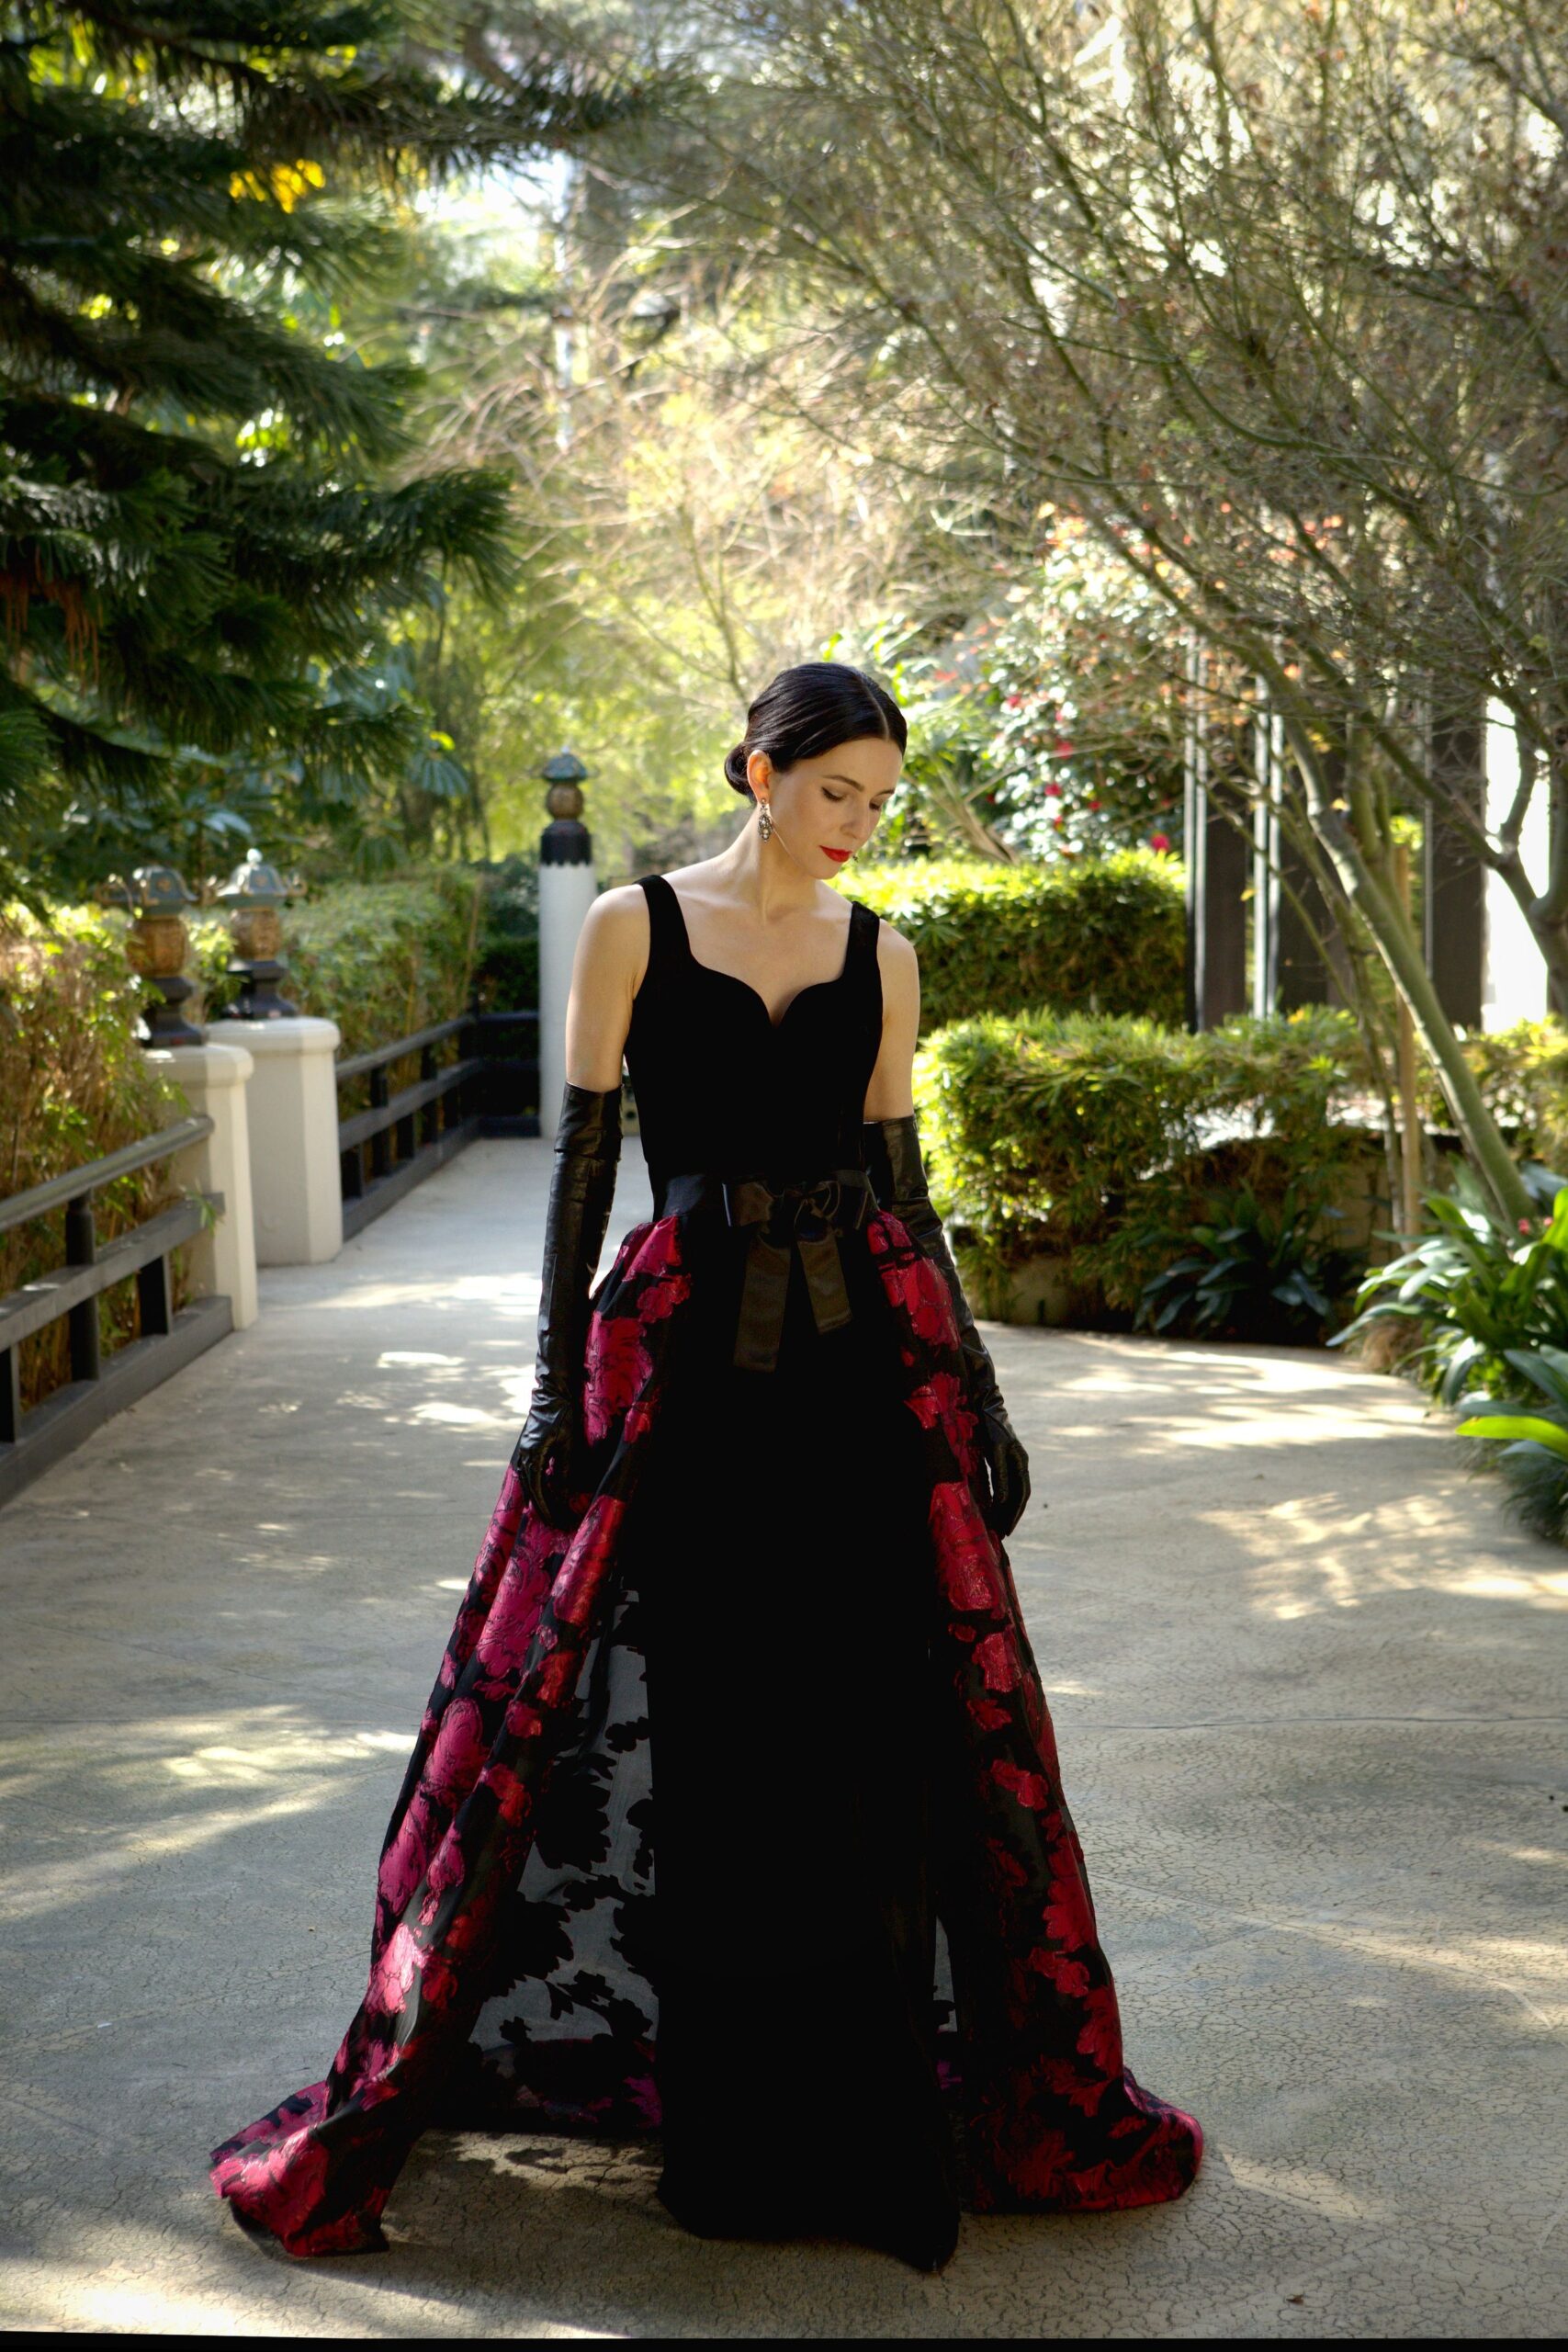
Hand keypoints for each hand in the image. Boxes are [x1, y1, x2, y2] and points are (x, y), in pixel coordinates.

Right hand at [514, 1380, 578, 1527]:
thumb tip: (565, 1494)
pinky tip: (538, 1498)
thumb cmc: (563, 1417)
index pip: (540, 1493)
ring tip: (550, 1516)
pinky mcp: (524, 1452)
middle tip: (558, 1525)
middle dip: (545, 1510)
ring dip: (539, 1502)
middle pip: (532, 1494)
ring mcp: (521, 1456)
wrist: (550, 1395)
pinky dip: (534, 1490)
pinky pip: (527, 1477)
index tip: (560, 1522)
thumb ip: (565, 1470)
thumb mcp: (568, 1444)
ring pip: (528, 1487)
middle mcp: (522, 1460)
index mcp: (532, 1459)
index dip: (550, 1510)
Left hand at [977, 1403, 1030, 1538]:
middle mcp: (1019, 1463)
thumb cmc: (989, 1426)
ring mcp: (1012, 1461)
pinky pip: (1004, 1484)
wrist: (984, 1405)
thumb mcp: (994, 1451)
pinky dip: (1000, 1498)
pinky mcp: (1002, 1460)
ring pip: (1012, 1492)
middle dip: (1011, 1515)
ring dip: (1006, 1509)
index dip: (1014, 1513)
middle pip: (1019, 1496)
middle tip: (1003, 1534)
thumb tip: (1001, 1500)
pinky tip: (993, 1508)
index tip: (1007, 1528)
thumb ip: (999, 1474)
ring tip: (998, 1526)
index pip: (1021, 1494)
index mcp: (1020, 1462)